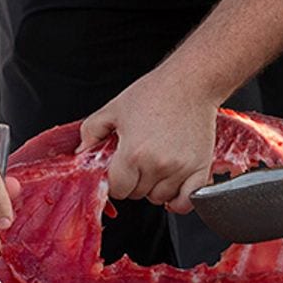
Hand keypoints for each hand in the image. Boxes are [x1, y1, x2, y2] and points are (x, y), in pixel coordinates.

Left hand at [77, 67, 217, 212]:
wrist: (191, 82)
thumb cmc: (156, 92)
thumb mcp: (114, 108)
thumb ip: (91, 132)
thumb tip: (81, 154)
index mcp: (133, 153)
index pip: (117, 189)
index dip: (116, 178)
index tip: (121, 166)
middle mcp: (157, 164)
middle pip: (137, 194)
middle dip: (135, 180)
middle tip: (141, 157)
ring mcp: (181, 168)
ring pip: (160, 198)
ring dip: (156, 186)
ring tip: (158, 162)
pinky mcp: (201, 168)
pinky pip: (187, 201)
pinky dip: (180, 199)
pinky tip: (174, 184)